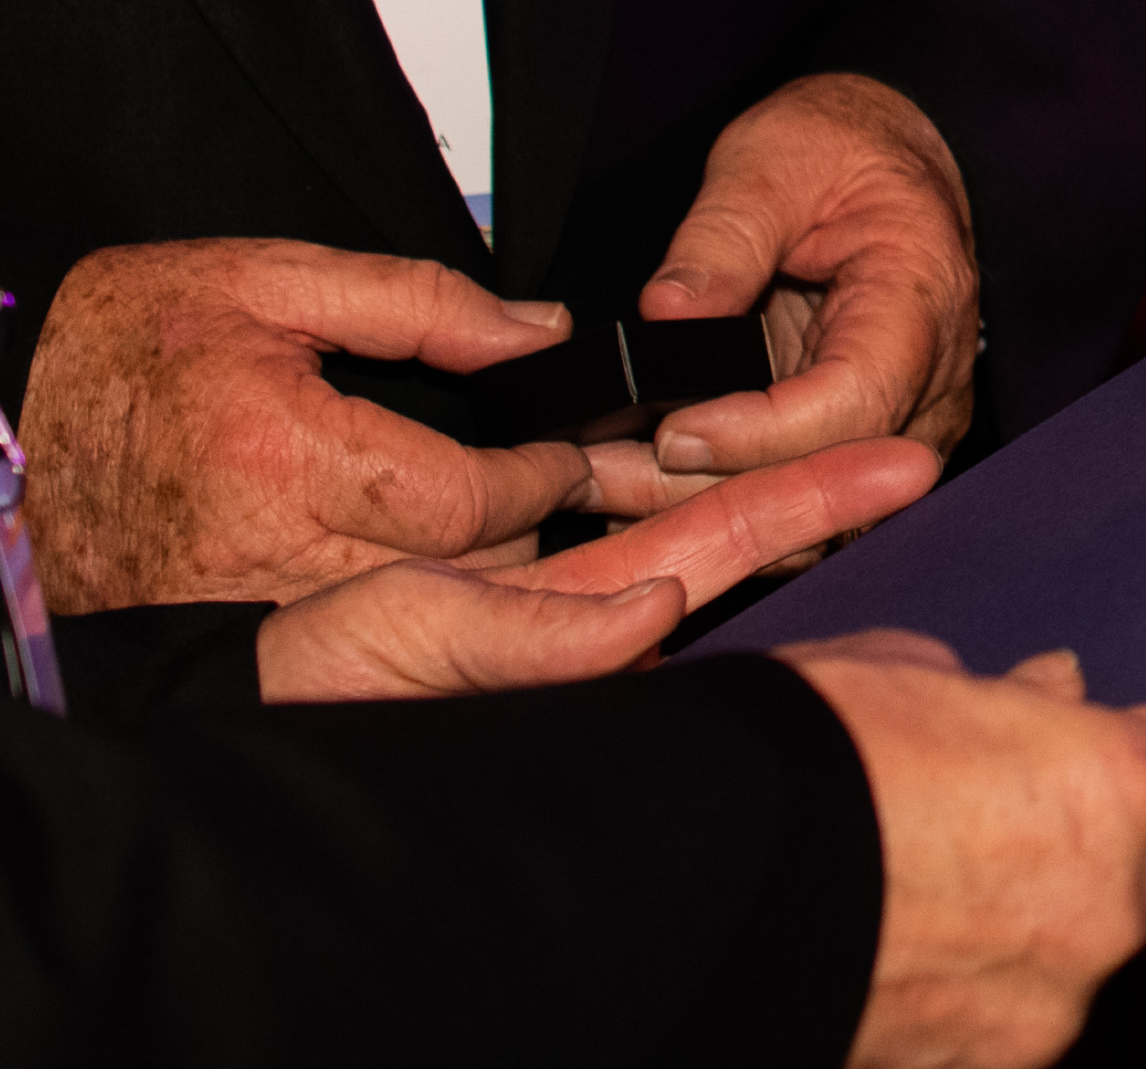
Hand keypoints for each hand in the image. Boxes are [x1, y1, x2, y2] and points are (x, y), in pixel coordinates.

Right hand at [18, 238, 605, 609]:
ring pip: (422, 618)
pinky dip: (420, 608)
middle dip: (542, 536)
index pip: (467, 500)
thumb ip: (414, 298)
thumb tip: (532, 334)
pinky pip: (360, 636)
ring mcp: (243, 610)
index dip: (544, 477)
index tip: (574, 457)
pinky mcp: (227, 639)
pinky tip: (457, 569)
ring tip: (550, 532)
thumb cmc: (119, 342)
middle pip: (460, 576)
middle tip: (605, 500)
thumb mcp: (262, 276)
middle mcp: (264, 552)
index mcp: (279, 454)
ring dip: (494, 580)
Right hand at [255, 434, 944, 699]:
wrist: (223, 689)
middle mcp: (580, 615)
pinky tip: (716, 466)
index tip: (894, 464)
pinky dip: (675, 501)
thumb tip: (659, 611)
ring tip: (868, 459)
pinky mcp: (502, 586)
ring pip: (676, 530)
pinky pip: (609, 533)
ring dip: (756, 484)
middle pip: (725, 533)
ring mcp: (547, 603)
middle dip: (816, 491)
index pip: (717, 546)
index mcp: (576, 625)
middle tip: (923, 455)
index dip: (802, 500)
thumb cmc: (303, 682)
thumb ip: (537, 639)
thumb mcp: (412, 644)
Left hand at [587, 70, 985, 522]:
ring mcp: (901, 422)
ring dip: (706, 505)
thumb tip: (666, 314)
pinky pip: (800, 495)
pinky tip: (643, 482)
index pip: (853, 402)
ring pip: (813, 509)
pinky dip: (723, 499)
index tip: (670, 430)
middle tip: (597, 473)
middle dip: (710, 487)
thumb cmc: (840, 151)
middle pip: (827, 471)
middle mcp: (929, 383)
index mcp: (919, 303)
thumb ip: (723, 236)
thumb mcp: (773, 160)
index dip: (759, 434)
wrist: (885, 160)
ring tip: (602, 481)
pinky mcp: (858, 440)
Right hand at [793, 631, 1145, 1068]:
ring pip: (1067, 980)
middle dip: (1115, 866)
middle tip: (1023, 835)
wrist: (667, 896)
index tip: (1128, 758)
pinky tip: (880, 967)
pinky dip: (952, 1008)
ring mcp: (1031, 1022)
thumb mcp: (900, 677)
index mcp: (1111, 793)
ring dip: (1021, 946)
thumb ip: (1003, 700)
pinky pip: (985, 1038)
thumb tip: (1046, 693)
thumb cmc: (784, 762)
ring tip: (909, 906)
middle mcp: (1099, 918)